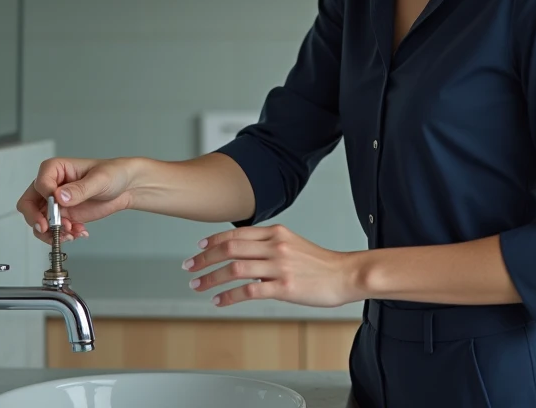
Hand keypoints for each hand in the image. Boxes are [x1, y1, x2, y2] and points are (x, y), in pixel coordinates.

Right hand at [16, 157, 136, 244]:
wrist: (126, 188)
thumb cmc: (113, 174)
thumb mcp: (99, 179)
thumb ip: (79, 189)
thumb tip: (59, 196)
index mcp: (55, 169)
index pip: (39, 184)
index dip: (45, 197)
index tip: (57, 205)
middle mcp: (51, 186)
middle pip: (28, 205)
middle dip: (37, 219)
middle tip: (50, 228)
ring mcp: (55, 203)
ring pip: (38, 221)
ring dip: (51, 232)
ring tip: (71, 233)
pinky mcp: (64, 216)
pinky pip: (53, 230)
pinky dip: (63, 235)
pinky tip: (79, 232)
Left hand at [181, 223, 361, 308]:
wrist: (346, 274)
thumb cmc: (322, 263)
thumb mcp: (294, 244)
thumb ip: (270, 245)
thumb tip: (246, 254)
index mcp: (277, 233)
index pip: (237, 233)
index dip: (214, 241)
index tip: (200, 247)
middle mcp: (275, 246)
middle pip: (230, 248)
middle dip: (205, 258)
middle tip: (190, 266)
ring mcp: (279, 267)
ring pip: (235, 268)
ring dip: (211, 278)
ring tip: (198, 285)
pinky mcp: (284, 288)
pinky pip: (248, 291)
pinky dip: (228, 296)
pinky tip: (219, 301)